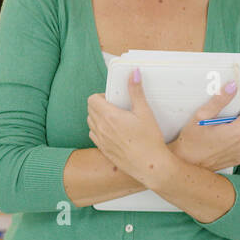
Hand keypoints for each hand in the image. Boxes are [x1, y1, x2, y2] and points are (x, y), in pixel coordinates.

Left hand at [87, 68, 173, 186]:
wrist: (149, 165)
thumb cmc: (149, 140)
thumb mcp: (144, 112)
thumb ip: (136, 91)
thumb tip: (133, 73)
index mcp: (109, 116)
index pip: (92, 99)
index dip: (101, 96)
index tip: (113, 98)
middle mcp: (101, 128)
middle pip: (90, 109)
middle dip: (99, 105)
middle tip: (115, 107)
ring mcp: (100, 140)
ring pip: (90, 122)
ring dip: (98, 117)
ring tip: (114, 119)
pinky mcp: (103, 150)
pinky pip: (94, 135)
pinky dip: (99, 130)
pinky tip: (113, 132)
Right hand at [169, 82, 239, 171]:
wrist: (185, 164)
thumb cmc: (191, 141)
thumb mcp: (201, 116)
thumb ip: (219, 100)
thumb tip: (232, 86)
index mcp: (239, 130)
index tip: (231, 104)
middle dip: (237, 116)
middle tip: (218, 118)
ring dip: (235, 128)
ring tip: (216, 130)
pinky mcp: (238, 159)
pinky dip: (232, 140)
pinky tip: (218, 141)